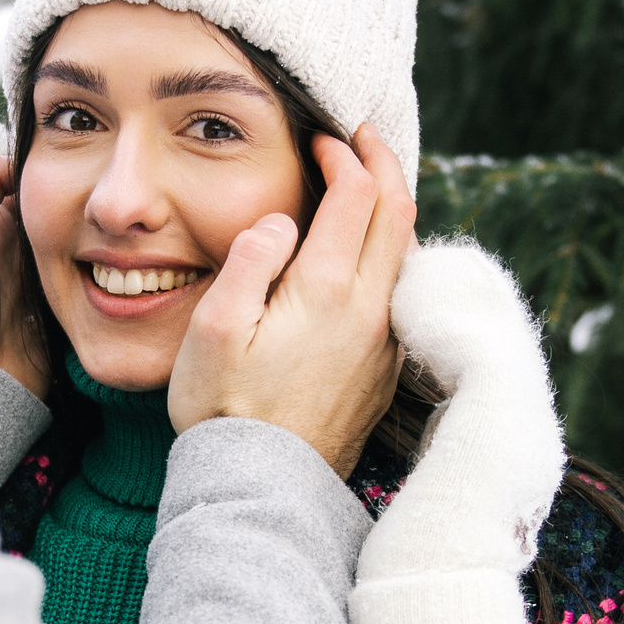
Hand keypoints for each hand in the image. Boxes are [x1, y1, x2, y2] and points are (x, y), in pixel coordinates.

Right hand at [169, 123, 414, 477]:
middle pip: (400, 211)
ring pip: (409, 250)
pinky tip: (365, 253)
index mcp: (328, 289)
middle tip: (359, 138)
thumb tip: (282, 221)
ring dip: (391, 206)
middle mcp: (370, 310)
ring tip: (365, 184)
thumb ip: (250, 259)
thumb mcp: (214, 326)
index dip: (342, 154)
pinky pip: (401, 290)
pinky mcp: (384, 367)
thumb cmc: (223, 407)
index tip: (319, 138)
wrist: (261, 485)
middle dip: (383, 163)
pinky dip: (390, 250)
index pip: (357, 193)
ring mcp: (384, 340)